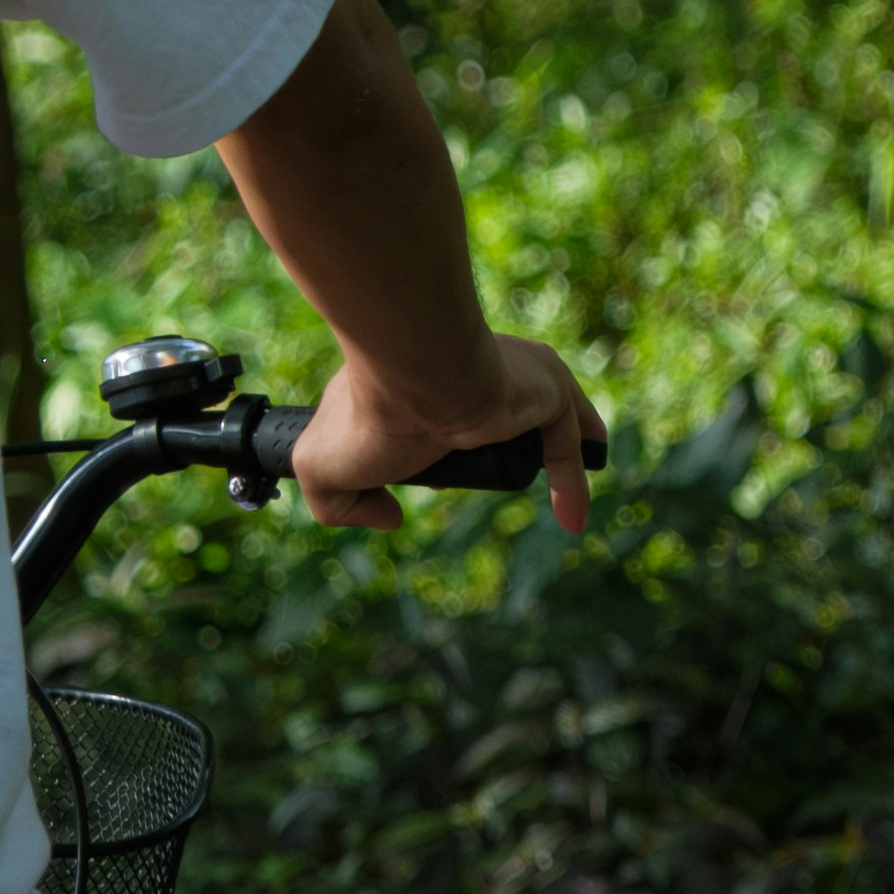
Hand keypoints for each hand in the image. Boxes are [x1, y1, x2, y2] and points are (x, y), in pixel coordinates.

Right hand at [288, 327, 600, 536]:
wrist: (412, 373)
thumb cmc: (363, 413)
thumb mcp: (321, 467)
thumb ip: (341, 504)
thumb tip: (393, 517)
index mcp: (417, 380)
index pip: (437, 420)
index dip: (434, 453)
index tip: (427, 481)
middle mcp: (469, 372)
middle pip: (491, 426)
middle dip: (488, 458)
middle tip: (475, 490)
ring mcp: (512, 382)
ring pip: (536, 431)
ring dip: (547, 468)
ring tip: (554, 511)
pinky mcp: (547, 391)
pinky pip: (566, 442)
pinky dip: (572, 482)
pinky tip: (572, 520)